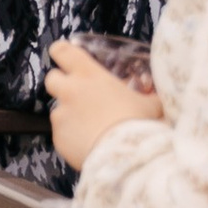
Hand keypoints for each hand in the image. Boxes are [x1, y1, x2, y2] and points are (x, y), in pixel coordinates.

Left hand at [44, 38, 162, 171]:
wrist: (124, 155)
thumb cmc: (138, 123)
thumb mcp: (150, 104)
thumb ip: (149, 96)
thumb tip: (156, 96)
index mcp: (89, 75)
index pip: (63, 52)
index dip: (62, 52)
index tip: (65, 57)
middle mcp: (70, 91)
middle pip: (52, 78)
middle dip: (61, 84)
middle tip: (78, 94)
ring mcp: (61, 115)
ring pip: (58, 109)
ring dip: (70, 115)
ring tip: (91, 128)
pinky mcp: (58, 137)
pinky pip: (62, 133)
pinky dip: (72, 137)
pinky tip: (89, 145)